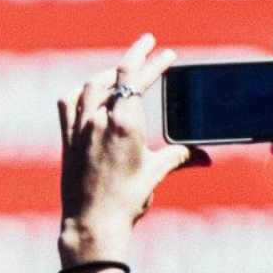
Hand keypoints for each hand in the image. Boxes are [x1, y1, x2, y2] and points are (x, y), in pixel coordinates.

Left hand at [57, 34, 207, 255]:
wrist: (93, 225)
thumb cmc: (126, 200)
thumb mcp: (156, 173)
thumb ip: (180, 157)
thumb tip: (205, 157)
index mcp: (124, 123)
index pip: (135, 78)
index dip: (151, 60)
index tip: (164, 51)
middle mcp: (99, 120)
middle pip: (115, 77)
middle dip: (135, 60)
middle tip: (149, 48)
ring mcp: (80, 129)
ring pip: (91, 87)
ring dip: (109, 74)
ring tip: (123, 71)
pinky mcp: (67, 141)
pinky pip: (68, 105)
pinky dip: (79, 93)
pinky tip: (88, 93)